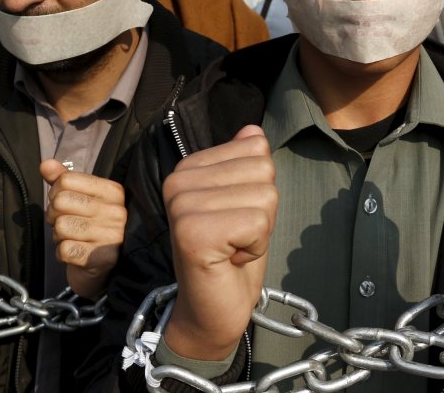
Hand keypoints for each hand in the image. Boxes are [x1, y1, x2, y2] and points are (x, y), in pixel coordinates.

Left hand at [41, 161, 125, 299]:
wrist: (104, 269)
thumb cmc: (90, 228)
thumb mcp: (80, 199)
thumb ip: (63, 180)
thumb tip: (46, 164)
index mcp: (113, 191)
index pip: (65, 181)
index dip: (56, 193)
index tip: (66, 205)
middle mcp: (116, 211)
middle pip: (60, 202)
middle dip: (54, 216)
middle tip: (66, 224)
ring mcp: (112, 236)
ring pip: (61, 227)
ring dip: (59, 236)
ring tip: (72, 239)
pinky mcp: (103, 259)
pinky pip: (64, 250)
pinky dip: (62, 254)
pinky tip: (75, 254)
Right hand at [162, 125, 277, 360]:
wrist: (211, 311)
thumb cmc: (230, 256)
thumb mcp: (246, 202)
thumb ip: (245, 165)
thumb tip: (253, 131)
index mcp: (190, 167)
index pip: (256, 148)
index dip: (258, 188)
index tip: (235, 217)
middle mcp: (179, 180)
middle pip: (263, 169)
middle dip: (262, 209)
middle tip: (234, 236)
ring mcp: (182, 205)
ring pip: (264, 195)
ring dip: (259, 230)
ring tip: (231, 247)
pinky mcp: (193, 233)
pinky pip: (258, 223)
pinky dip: (255, 247)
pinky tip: (230, 259)